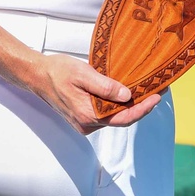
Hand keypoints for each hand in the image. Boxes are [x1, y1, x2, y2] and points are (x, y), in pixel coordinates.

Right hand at [32, 52, 160, 133]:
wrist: (37, 75)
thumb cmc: (58, 71)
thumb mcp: (83, 74)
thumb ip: (105, 86)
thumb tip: (126, 95)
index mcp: (87, 115)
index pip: (123, 118)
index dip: (143, 109)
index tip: (157, 97)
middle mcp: (87, 124)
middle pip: (121, 119)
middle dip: (140, 107)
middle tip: (157, 91)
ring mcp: (84, 123)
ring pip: (114, 118)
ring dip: (130, 106)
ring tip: (146, 91)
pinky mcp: (83, 118)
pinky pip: (105, 114)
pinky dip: (118, 106)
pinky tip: (126, 94)